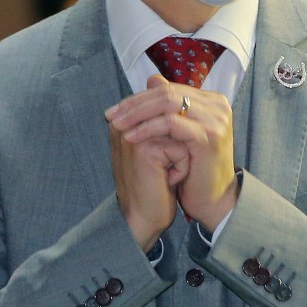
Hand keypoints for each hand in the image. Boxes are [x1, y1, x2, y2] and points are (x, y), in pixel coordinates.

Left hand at [106, 74, 238, 233]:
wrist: (212, 199)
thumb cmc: (192, 169)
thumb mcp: (177, 134)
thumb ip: (168, 107)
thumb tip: (152, 79)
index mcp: (211, 101)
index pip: (167, 89)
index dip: (137, 98)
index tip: (113, 111)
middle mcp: (218, 105)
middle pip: (166, 93)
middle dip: (134, 104)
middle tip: (110, 116)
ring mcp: (216, 119)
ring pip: (167, 103)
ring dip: (137, 113)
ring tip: (116, 126)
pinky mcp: (209, 135)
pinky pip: (171, 123)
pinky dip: (147, 128)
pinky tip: (130, 137)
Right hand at [107, 99, 189, 251]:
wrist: (143, 218)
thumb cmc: (154, 184)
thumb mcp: (161, 148)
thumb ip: (164, 119)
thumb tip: (167, 88)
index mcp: (125, 121)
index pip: (163, 108)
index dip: (177, 132)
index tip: (167, 156)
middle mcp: (125, 124)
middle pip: (173, 117)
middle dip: (180, 144)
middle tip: (168, 167)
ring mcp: (133, 134)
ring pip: (181, 132)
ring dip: (182, 156)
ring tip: (167, 173)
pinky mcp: (145, 150)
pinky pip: (182, 149)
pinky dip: (181, 168)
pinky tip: (165, 182)